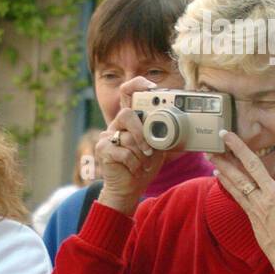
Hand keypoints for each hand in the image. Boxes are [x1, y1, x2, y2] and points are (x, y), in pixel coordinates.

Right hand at [94, 76, 169, 214]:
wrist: (128, 189)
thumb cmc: (142, 166)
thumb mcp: (157, 147)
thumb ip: (159, 133)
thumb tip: (172, 123)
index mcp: (131, 119)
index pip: (128, 92)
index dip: (137, 85)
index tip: (151, 87)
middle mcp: (117, 124)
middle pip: (127, 113)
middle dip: (141, 131)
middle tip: (150, 147)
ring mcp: (107, 136)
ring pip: (127, 136)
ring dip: (140, 152)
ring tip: (145, 161)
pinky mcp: (102, 150)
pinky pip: (122, 152)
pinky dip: (134, 163)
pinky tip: (136, 169)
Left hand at [212, 131, 274, 273]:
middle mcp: (272, 193)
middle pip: (252, 164)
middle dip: (237, 147)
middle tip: (223, 133)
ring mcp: (259, 204)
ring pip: (238, 179)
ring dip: (224, 164)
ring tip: (210, 151)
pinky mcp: (252, 215)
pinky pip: (236, 195)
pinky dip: (226, 183)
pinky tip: (217, 173)